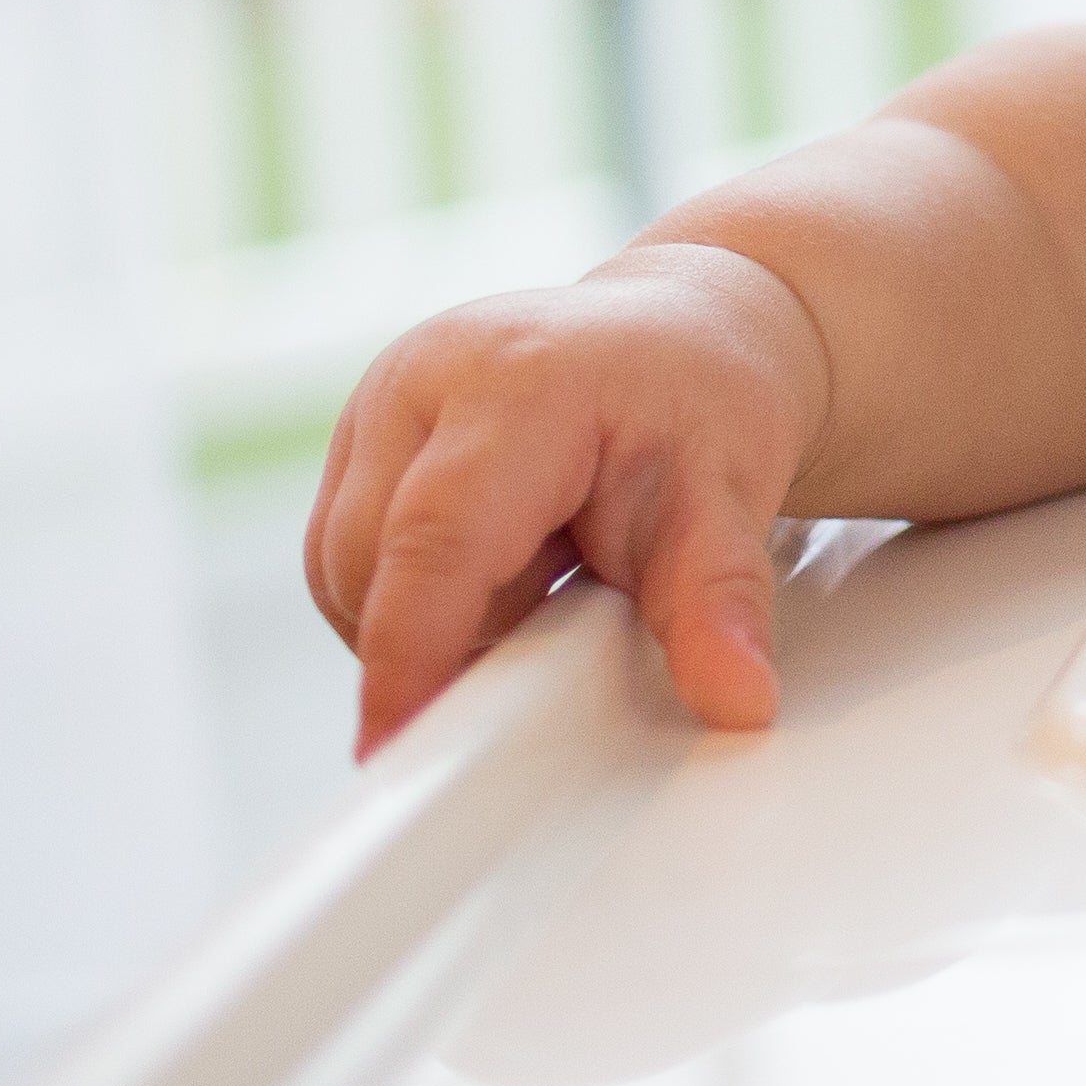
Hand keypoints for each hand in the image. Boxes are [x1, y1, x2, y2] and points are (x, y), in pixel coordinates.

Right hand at [304, 244, 827, 753]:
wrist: (682, 335)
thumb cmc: (701, 403)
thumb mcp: (732, 496)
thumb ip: (719, 601)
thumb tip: (740, 701)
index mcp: (516, 379)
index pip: (437, 536)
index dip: (411, 652)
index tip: (396, 751)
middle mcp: (422, 377)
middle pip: (376, 566)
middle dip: (452, 629)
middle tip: (562, 601)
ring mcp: (376, 401)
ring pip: (346, 573)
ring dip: (427, 613)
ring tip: (538, 566)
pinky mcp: (356, 437)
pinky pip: (345, 560)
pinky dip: (411, 592)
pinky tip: (493, 560)